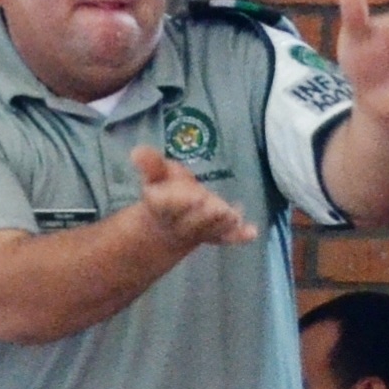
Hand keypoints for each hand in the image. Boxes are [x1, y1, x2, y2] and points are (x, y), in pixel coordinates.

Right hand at [129, 148, 258, 251]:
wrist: (167, 224)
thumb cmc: (164, 191)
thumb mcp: (156, 175)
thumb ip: (151, 164)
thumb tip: (137, 151)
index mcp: (162, 207)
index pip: (168, 206)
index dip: (179, 203)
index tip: (194, 197)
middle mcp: (180, 222)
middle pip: (191, 221)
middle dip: (204, 215)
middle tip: (218, 208)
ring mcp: (199, 230)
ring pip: (209, 230)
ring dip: (221, 224)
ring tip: (233, 215)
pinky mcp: (215, 234)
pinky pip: (226, 237)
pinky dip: (238, 236)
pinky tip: (252, 232)